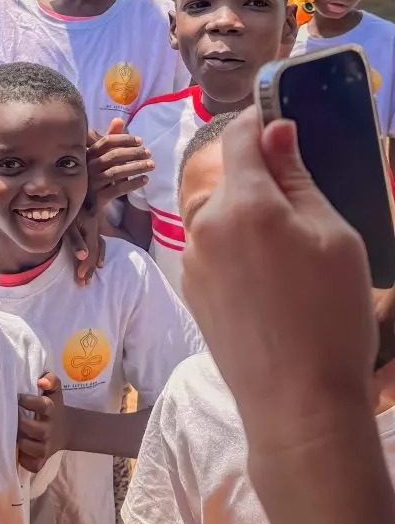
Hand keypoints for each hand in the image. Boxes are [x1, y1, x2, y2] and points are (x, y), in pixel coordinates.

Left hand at [18, 373, 65, 472]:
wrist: (65, 428)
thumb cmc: (53, 404)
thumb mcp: (54, 389)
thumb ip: (50, 379)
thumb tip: (40, 382)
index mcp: (52, 410)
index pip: (44, 406)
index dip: (29, 402)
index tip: (18, 398)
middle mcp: (50, 429)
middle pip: (38, 430)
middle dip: (22, 424)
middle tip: (12, 418)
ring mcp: (47, 446)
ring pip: (35, 449)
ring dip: (22, 443)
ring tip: (13, 435)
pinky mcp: (42, 459)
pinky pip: (34, 465)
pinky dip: (25, 461)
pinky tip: (18, 453)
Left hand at [65, 204, 104, 284]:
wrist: (63, 188)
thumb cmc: (62, 206)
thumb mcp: (67, 222)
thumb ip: (75, 239)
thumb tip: (83, 256)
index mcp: (89, 225)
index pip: (90, 250)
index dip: (86, 265)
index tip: (80, 278)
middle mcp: (94, 225)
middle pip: (95, 251)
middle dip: (89, 268)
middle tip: (83, 283)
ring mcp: (94, 224)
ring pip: (99, 246)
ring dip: (94, 263)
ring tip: (89, 277)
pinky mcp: (91, 224)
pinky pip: (99, 241)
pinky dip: (99, 253)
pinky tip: (99, 262)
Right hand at [87, 118, 153, 207]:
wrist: (86, 206)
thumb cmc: (96, 176)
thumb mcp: (102, 157)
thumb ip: (111, 139)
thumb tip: (118, 119)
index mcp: (88, 154)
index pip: (107, 141)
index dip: (125, 139)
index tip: (140, 141)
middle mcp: (88, 167)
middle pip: (114, 156)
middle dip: (134, 153)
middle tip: (149, 153)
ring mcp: (92, 183)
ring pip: (117, 172)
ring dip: (136, 167)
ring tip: (151, 165)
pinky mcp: (98, 198)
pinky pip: (118, 189)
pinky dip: (133, 184)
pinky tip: (145, 180)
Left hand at [182, 108, 375, 449]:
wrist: (297, 405)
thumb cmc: (330, 318)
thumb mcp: (333, 236)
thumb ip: (297, 177)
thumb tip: (276, 129)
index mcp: (244, 203)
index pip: (240, 136)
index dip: (259, 120)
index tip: (278, 119)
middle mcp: (205, 224)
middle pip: (231, 177)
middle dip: (262, 177)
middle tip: (304, 207)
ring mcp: (192, 258)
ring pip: (220, 213)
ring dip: (247, 214)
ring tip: (290, 254)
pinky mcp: (190, 287)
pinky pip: (212, 246)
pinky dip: (236, 245)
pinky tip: (269, 280)